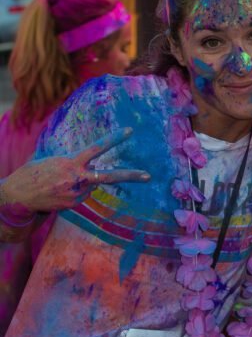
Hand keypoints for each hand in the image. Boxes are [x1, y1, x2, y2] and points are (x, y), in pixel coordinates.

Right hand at [0, 128, 150, 212]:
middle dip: (130, 176)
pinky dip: (76, 191)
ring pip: (91, 185)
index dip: (113, 139)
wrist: (17, 197)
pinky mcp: (73, 204)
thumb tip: (88, 160)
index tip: (129, 131)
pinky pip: (83, 195)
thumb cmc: (33, 173)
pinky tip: (60, 192)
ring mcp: (76, 193)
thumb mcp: (51, 158)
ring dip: (83, 183)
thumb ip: (71, 158)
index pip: (97, 148)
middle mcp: (77, 178)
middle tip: (148, 176)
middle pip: (109, 176)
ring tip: (61, 183)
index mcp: (71, 161)